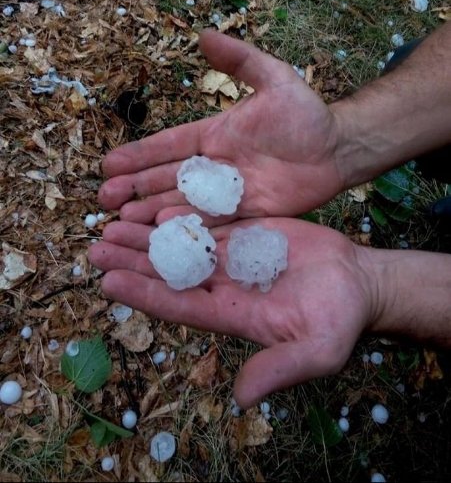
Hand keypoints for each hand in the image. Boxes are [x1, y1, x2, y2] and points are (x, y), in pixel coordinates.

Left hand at [89, 218, 376, 407]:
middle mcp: (224, 287)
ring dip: (146, 236)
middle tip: (96, 246)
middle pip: (169, 273)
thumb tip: (240, 399)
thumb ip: (279, 369)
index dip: (144, 294)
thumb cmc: (340, 320)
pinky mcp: (247, 234)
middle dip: (132, 261)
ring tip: (112, 223)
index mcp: (232, 315)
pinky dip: (180, 215)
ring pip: (182, 245)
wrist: (358, 283)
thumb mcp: (316, 350)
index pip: (179, 306)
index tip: (109, 281)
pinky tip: (153, 205)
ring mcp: (234, 258)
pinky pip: (208, 223)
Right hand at [98, 31, 343, 223]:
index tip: (109, 164)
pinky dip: (188, 228)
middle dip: (135, 188)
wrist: (337, 148)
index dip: (139, 155)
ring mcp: (230, 192)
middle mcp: (215, 166)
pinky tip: (163, 235)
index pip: (169, 146)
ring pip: (184, 203)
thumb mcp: (273, 77)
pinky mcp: (248, 212)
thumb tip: (203, 35)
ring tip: (124, 221)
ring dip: (153, 211)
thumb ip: (239, 59)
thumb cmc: (306, 113)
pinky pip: (214, 222)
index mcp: (214, 134)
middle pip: (167, 178)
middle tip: (104, 199)